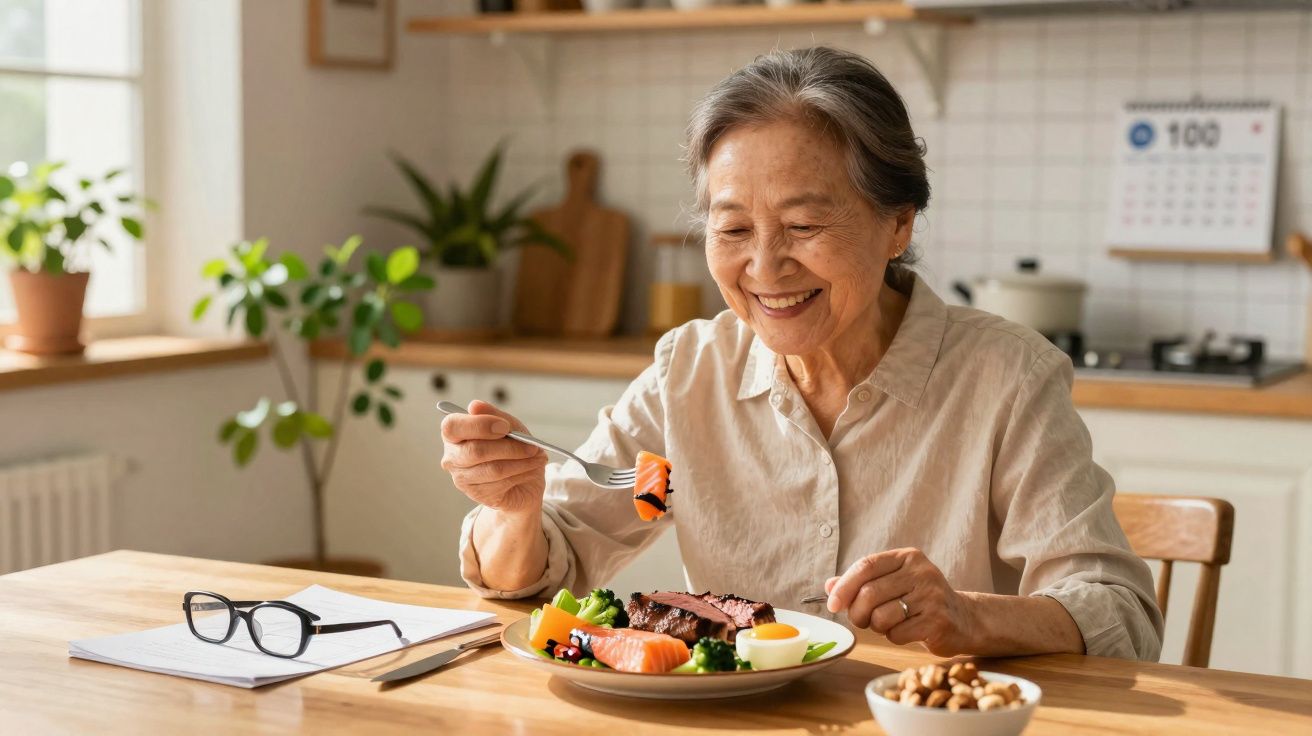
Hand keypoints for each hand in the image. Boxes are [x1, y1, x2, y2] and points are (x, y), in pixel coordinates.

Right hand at [440, 400, 547, 515]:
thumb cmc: (512, 447)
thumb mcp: (509, 426)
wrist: (523, 480)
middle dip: (510, 447)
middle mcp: (452, 457)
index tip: (505, 427)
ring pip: (493, 469)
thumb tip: (474, 405)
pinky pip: (502, 483)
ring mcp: (462, 478)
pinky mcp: (477, 494)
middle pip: (475, 451)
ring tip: (538, 456)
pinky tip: (532, 469)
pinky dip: (522, 473)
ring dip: (521, 462)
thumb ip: (494, 415)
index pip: (452, 426)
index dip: (479, 425)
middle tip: (532, 446)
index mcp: (454, 433)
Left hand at [825, 548, 976, 655]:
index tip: (833, 604)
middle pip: (870, 593)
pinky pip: (897, 634)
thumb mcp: (893, 583)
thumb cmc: (920, 600)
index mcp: (908, 557)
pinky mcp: (938, 621)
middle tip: (860, 620)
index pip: (866, 565)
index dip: (844, 586)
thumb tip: (829, 587)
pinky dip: (893, 637)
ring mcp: (932, 597)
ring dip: (876, 626)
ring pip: (881, 616)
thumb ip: (862, 582)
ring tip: (887, 624)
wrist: (963, 619)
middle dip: (857, 612)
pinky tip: (905, 631)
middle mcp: (922, 572)